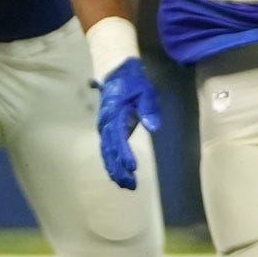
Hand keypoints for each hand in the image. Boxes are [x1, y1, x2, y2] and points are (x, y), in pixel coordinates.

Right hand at [95, 57, 160, 191]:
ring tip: (126, 185)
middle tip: (130, 185)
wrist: (118, 72)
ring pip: (106, 151)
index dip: (124, 153)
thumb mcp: (145, 90)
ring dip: (114, 169)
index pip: (118, 137)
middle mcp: (105, 121)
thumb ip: (148, 107)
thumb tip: (153, 127)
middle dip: (118, 168)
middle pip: (109, 148)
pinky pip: (106, 149)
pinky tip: (117, 175)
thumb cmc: (134, 81)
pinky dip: (111, 162)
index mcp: (114, 112)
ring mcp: (104, 126)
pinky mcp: (107, 129)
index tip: (132, 167)